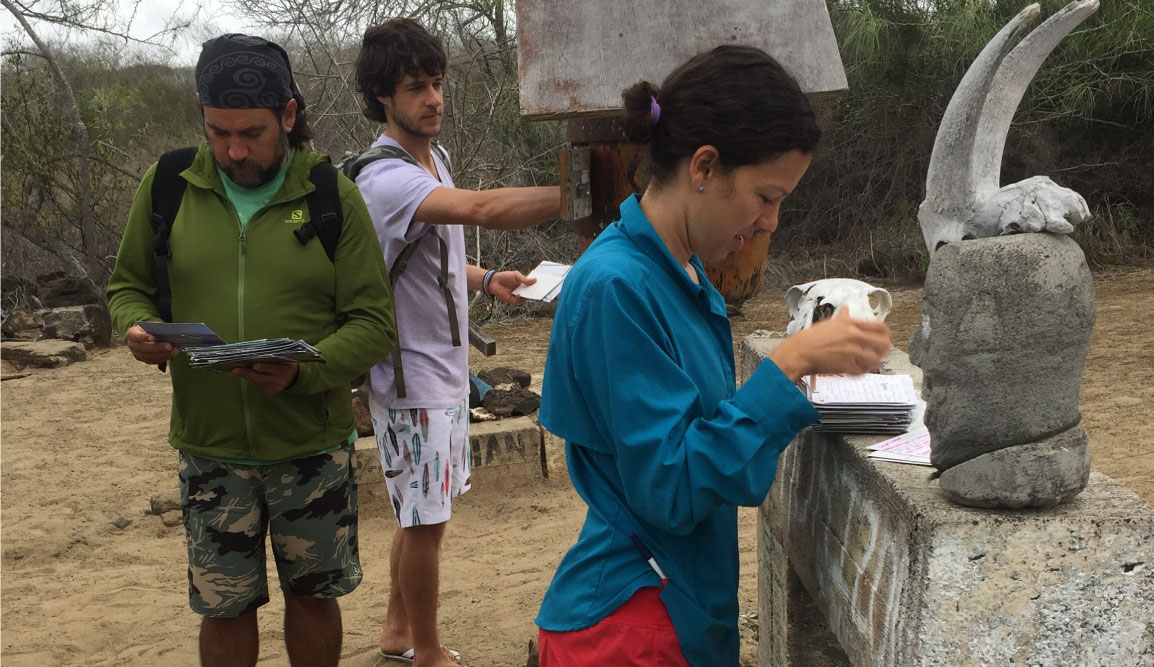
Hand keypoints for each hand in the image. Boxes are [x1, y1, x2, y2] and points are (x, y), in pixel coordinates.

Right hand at [125, 324, 181, 365]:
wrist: (143, 336)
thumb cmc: (148, 329)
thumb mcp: (150, 325)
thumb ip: (156, 327)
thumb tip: (168, 331)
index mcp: (132, 334)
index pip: (136, 336)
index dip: (144, 337)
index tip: (152, 337)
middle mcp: (132, 345)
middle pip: (144, 348)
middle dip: (158, 348)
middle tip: (169, 346)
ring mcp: (137, 354)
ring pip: (150, 356)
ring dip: (164, 354)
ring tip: (174, 351)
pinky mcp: (144, 359)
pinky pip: (154, 361)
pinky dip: (164, 358)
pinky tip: (172, 354)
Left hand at [229, 362, 298, 393]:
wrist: (294, 378)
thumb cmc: (286, 363)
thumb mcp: (283, 358)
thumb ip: (271, 355)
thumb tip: (253, 354)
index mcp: (284, 370)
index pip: (271, 368)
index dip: (262, 367)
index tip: (252, 365)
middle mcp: (278, 380)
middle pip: (259, 377)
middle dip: (245, 372)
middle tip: (233, 369)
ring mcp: (273, 387)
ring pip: (255, 381)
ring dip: (244, 375)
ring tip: (233, 370)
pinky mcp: (269, 391)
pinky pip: (257, 384)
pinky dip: (250, 378)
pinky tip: (242, 373)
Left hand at [486, 270, 536, 304]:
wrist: (494, 281)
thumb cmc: (505, 276)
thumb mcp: (516, 276)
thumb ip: (525, 279)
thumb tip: (535, 280)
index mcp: (524, 283)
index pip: (532, 285)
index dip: (538, 285)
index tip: (544, 284)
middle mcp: (522, 290)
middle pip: (531, 292)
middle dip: (536, 291)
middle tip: (541, 290)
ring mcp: (518, 295)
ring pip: (525, 297)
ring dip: (529, 295)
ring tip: (533, 293)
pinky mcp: (512, 300)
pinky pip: (518, 300)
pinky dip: (519, 297)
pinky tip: (519, 294)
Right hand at [770, 305, 891, 380]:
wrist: (800, 351)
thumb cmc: (812, 338)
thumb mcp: (829, 322)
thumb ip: (843, 316)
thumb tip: (846, 307)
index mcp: (850, 324)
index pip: (878, 326)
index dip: (886, 332)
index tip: (886, 336)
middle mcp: (853, 336)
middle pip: (882, 342)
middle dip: (885, 348)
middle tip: (883, 351)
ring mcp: (851, 352)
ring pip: (875, 358)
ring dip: (876, 361)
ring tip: (873, 362)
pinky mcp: (847, 365)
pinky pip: (862, 370)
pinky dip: (863, 371)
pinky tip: (860, 369)